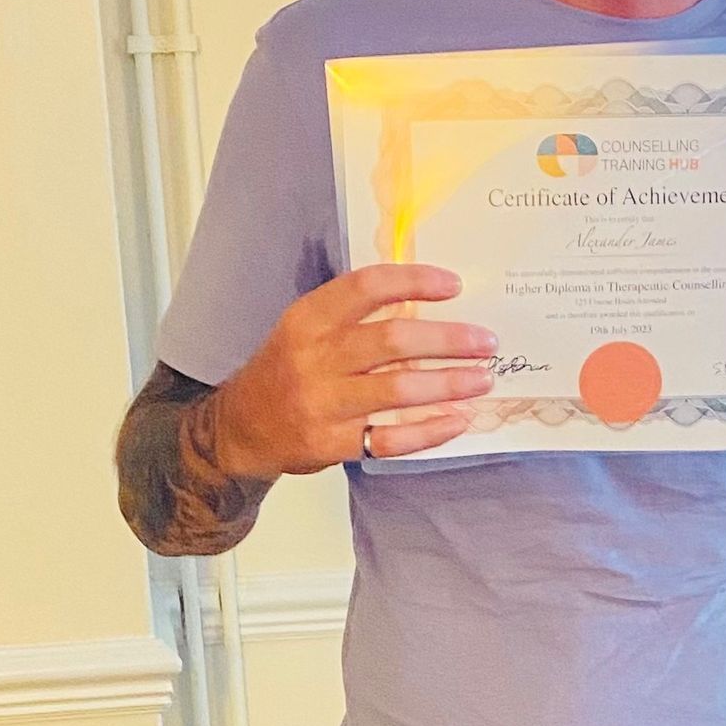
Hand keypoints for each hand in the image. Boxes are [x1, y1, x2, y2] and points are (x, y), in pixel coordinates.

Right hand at [210, 264, 496, 476]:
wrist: (239, 428)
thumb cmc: (284, 371)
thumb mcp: (304, 328)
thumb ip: (353, 313)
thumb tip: (425, 301)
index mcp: (308, 319)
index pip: (367, 287)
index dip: (415, 282)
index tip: (454, 285)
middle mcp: (313, 358)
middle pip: (392, 341)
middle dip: (449, 340)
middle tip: (486, 341)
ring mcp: (322, 404)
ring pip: (397, 391)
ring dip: (448, 384)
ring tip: (482, 379)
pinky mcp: (331, 444)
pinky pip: (391, 439)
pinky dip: (430, 431)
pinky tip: (457, 420)